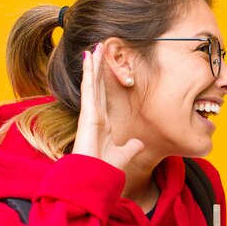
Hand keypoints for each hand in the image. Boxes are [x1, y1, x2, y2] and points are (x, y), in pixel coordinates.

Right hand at [72, 43, 144, 169]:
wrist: (95, 178)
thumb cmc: (104, 169)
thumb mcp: (124, 154)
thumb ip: (131, 147)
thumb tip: (139, 143)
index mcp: (102, 123)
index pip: (103, 96)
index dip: (103, 81)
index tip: (104, 67)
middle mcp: (95, 115)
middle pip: (96, 85)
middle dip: (97, 67)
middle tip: (98, 48)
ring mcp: (90, 113)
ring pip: (91, 83)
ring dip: (92, 64)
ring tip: (94, 47)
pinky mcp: (88, 113)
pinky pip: (89, 88)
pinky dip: (88, 73)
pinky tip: (88, 58)